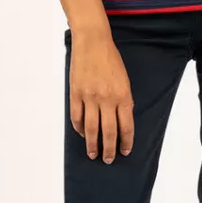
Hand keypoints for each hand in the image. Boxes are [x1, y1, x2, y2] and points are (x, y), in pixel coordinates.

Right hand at [68, 29, 134, 162]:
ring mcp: (90, 97)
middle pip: (108, 132)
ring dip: (92, 144)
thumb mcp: (125, 80)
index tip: (125, 151)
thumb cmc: (111, 60)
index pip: (126, 126)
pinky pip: (76, 117)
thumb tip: (121, 120)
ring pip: (91, 128)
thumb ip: (124, 100)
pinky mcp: (76, 93)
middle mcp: (107, 99)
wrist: (93, 42)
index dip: (126, 142)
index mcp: (123, 96)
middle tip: (108, 160)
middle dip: (109, 149)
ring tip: (93, 154)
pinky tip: (82, 134)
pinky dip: (79, 128)